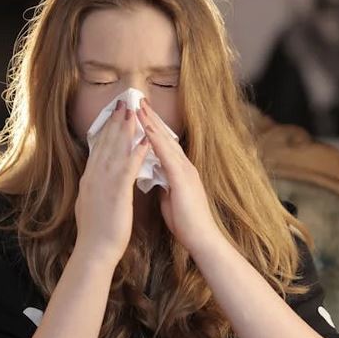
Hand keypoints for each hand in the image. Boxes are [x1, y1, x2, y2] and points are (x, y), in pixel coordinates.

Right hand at [75, 100, 150, 266]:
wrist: (94, 250)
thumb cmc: (96, 232)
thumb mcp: (91, 204)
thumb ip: (95, 189)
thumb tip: (97, 180)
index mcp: (90, 179)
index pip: (99, 149)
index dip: (107, 130)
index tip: (114, 114)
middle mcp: (94, 177)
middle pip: (106, 144)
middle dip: (116, 122)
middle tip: (124, 102)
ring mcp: (104, 183)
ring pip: (115, 150)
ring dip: (125, 130)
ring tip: (134, 112)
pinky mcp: (116, 193)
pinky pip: (127, 168)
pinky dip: (136, 152)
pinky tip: (144, 140)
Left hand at [136, 98, 223, 255]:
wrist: (201, 238)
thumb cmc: (186, 222)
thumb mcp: (171, 197)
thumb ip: (164, 183)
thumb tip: (154, 174)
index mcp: (180, 170)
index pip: (164, 144)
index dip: (152, 128)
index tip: (139, 113)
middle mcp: (184, 165)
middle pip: (164, 136)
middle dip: (150, 117)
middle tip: (137, 99)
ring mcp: (185, 170)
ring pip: (165, 141)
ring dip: (151, 122)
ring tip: (138, 106)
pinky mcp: (182, 178)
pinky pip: (167, 155)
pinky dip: (155, 140)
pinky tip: (146, 129)